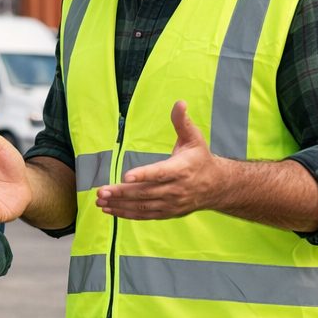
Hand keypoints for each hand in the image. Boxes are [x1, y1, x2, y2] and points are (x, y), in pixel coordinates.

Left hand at [95, 101, 222, 219]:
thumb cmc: (200, 159)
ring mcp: (171, 203)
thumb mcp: (194, 138)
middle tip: (101, 191)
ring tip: (101, 201)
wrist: (216, 186)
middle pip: (145, 192)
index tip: (126, 176)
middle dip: (122, 192)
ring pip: (142, 206)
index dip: (143, 175)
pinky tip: (111, 210)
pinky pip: (145, 215)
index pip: (160, 173)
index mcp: (182, 169)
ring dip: (120, 205)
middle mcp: (176, 188)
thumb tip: (179, 103)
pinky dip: (127, 214)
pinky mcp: (167, 212)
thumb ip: (182, 122)